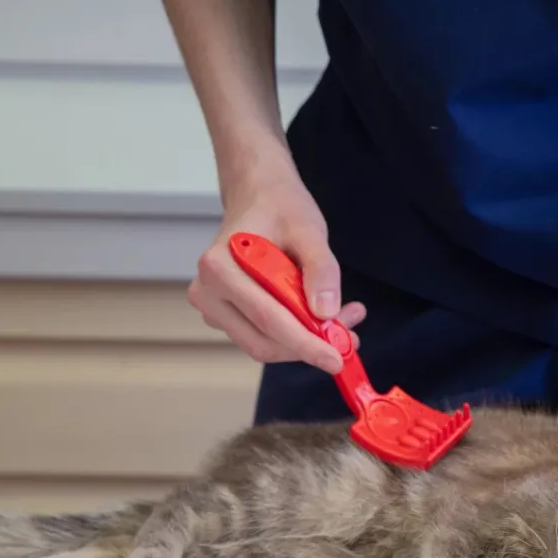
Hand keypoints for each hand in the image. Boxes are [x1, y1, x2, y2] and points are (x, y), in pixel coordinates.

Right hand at [188, 167, 365, 373]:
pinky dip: (294, 335)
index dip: (305, 344)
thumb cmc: (280, 208)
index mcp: (219, 267)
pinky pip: (261, 337)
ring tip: (343, 318)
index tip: (338, 359)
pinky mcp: (223, 316)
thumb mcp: (308, 230)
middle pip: (263, 342)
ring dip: (305, 341)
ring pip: (263, 344)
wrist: (258, 198)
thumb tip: (326, 313)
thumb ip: (321, 270)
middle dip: (308, 345)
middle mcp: (207, 292)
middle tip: (350, 332)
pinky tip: (320, 315)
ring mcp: (212, 307)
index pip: (267, 319)